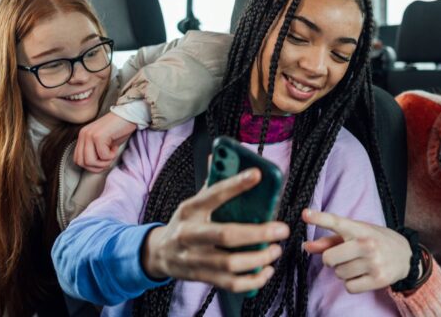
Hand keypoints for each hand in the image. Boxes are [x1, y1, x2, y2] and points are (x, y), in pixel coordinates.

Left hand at [74, 112, 136, 172]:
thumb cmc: (118, 129)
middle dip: (97, 167)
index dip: (90, 166)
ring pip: (90, 161)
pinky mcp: (98, 136)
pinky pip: (103, 155)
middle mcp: (83, 135)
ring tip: (112, 154)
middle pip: (81, 163)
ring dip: (104, 162)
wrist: (129, 115)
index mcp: (82, 136)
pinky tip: (115, 147)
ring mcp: (89, 135)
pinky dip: (111, 156)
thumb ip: (94, 151)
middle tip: (108, 159)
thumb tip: (93, 167)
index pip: (77, 160)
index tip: (103, 161)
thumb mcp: (102, 142)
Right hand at [143, 168, 290, 292]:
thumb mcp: (192, 202)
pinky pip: (230, 283)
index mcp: (189, 210)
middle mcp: (189, 234)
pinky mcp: (201, 278)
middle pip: (225, 235)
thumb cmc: (184, 224)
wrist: (158, 254)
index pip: (213, 194)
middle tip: (281, 229)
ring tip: (275, 250)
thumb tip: (219, 156)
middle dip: (258, 233)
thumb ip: (211, 184)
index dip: (235, 184)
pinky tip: (265, 270)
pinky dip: (252, 280)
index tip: (258, 175)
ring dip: (258, 258)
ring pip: (230, 263)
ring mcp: (194, 259)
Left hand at [302, 209, 410, 292]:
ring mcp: (374, 263)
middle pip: (329, 258)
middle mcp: (367, 244)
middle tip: (342, 256)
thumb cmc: (376, 241)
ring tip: (357, 264)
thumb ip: (330, 240)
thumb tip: (306, 246)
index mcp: (360, 229)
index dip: (319, 218)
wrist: (406, 255)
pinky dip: (351, 284)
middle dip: (330, 260)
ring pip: (339, 274)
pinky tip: (362, 275)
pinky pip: (349, 287)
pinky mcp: (378, 279)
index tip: (305, 214)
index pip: (337, 222)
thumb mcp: (357, 233)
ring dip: (343, 271)